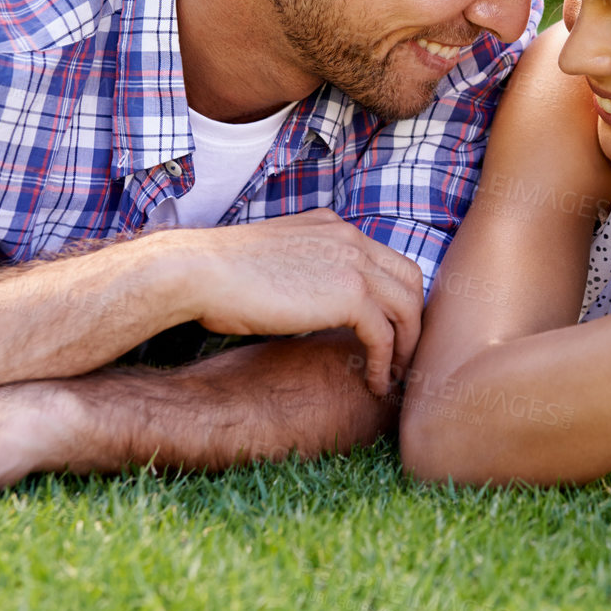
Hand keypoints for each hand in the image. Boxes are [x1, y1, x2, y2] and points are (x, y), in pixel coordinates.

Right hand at [173, 209, 423, 394]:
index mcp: (332, 226)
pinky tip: (374, 384)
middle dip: (412, 321)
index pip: (386, 260)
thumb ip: (306, 271)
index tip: (390, 332)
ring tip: (393, 376)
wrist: (197, 272)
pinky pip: (385, 335)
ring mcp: (353, 262)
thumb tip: (313, 304)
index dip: (394, 299)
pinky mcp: (349, 294)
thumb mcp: (276, 261)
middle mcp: (349, 237)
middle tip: (403, 357)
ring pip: (407, 308)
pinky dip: (385, 363)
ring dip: (405, 347)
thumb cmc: (221, 276)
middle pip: (409, 280)